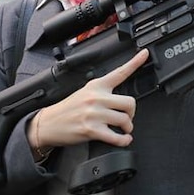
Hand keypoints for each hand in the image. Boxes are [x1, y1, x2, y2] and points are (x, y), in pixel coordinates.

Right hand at [29, 49, 148, 150]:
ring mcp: (94, 114)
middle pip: (130, 103)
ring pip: (125, 120)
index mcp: (96, 86)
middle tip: (127, 117)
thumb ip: (102, 92)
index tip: (145, 53)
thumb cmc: (67, 109)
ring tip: (123, 129)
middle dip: (132, 113)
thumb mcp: (84, 92)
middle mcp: (96, 98)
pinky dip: (124, 140)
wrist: (48, 123)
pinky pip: (116, 137)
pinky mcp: (92, 130)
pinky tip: (123, 139)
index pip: (119, 72)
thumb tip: (120, 100)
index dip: (135, 62)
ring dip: (127, 127)